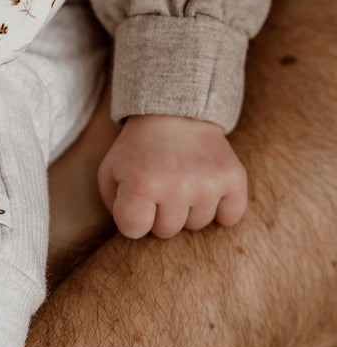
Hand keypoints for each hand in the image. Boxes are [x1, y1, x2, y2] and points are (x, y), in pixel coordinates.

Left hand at [97, 114, 247, 238]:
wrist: (175, 113)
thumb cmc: (138, 150)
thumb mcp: (111, 171)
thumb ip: (114, 207)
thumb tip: (136, 233)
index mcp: (140, 183)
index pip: (133, 230)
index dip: (132, 216)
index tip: (136, 197)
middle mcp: (176, 186)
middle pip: (166, 231)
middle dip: (159, 213)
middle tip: (161, 184)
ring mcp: (208, 183)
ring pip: (197, 226)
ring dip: (188, 209)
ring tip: (182, 181)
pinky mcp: (234, 178)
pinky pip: (230, 217)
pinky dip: (222, 208)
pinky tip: (208, 189)